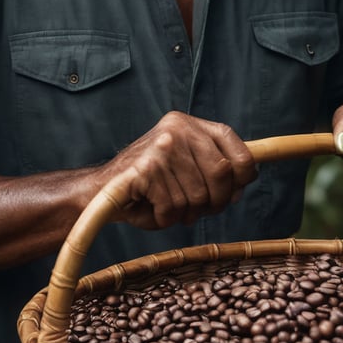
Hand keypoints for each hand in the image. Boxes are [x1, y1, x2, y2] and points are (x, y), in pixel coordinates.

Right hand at [97, 112, 256, 229]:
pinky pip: (174, 207)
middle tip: (197, 208)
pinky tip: (152, 208)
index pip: (234, 143)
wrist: (99, 192)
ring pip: (198, 196)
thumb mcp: (184, 167)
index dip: (243, 171)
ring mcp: (161, 148)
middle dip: (215, 201)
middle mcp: (176, 129)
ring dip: (185, 213)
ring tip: (167, 205)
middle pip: (222, 174)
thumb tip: (240, 186)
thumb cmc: (149, 186)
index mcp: (188, 124)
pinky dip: (165, 218)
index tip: (236, 188)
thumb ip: (214, 171)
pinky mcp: (146, 170)